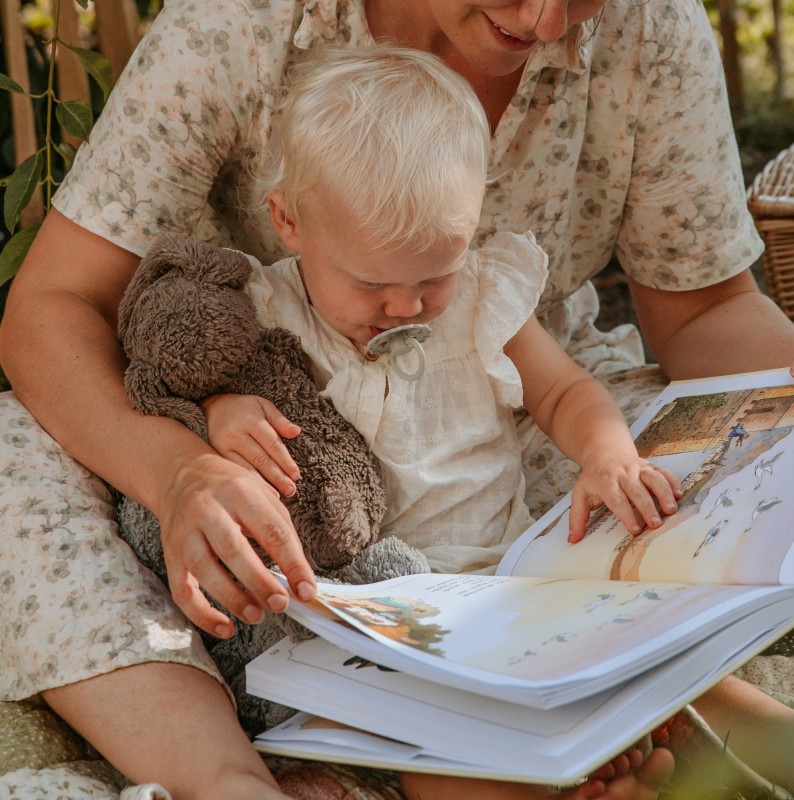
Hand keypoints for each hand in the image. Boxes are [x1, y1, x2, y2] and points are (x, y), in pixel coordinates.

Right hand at [157, 450, 315, 637]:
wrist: (182, 474)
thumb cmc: (230, 488)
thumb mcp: (261, 493)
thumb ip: (281, 529)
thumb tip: (300, 574)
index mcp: (239, 491)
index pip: (271, 531)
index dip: (292, 563)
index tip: (307, 589)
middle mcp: (208, 509)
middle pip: (234, 550)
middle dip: (260, 582)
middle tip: (281, 604)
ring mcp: (185, 532)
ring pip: (204, 570)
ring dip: (232, 598)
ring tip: (257, 615)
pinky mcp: (170, 553)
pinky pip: (182, 589)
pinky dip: (202, 614)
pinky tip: (225, 627)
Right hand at [202, 393, 301, 496]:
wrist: (211, 407)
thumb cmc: (243, 408)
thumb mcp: (263, 406)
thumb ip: (279, 420)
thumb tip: (296, 432)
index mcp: (251, 420)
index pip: (272, 444)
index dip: (285, 461)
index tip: (296, 476)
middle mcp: (236, 434)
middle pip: (261, 459)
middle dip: (277, 477)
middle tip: (291, 490)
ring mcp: (223, 446)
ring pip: (246, 469)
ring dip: (263, 484)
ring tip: (278, 496)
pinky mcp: (214, 455)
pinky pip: (233, 471)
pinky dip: (246, 482)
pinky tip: (256, 493)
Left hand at [568, 450, 681, 542]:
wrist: (603, 451)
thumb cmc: (593, 478)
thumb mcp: (580, 494)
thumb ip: (577, 517)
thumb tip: (573, 540)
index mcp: (605, 482)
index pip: (616, 499)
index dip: (626, 514)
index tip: (635, 530)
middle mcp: (623, 473)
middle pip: (637, 490)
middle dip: (647, 507)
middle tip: (656, 524)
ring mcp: (638, 468)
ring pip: (653, 479)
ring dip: (663, 494)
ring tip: (671, 510)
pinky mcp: (650, 465)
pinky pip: (664, 471)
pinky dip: (672, 481)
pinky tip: (679, 494)